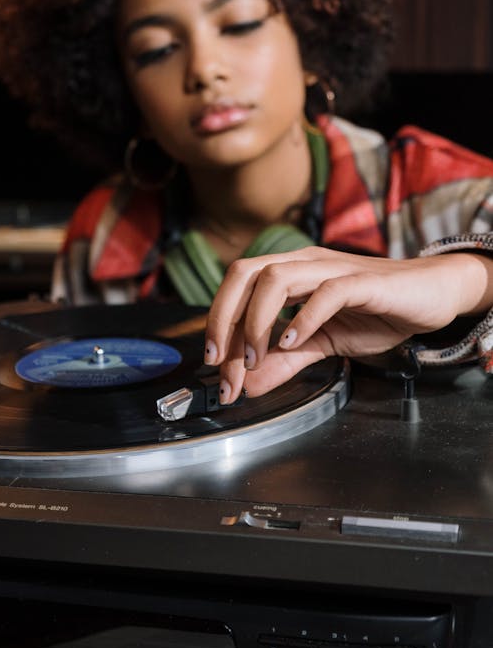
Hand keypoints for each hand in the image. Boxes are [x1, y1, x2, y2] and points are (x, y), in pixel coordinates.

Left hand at [204, 246, 490, 401]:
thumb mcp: (322, 344)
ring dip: (256, 321)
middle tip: (222, 362)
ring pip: (276, 278)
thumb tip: (248, 384)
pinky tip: (292, 342)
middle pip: (245, 273)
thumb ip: (285, 362)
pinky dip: (303, 318)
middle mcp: (305, 263)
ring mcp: (332, 269)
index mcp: (291, 273)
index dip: (218, 325)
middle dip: (223, 318)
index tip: (216, 369)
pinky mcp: (363, 282)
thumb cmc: (377, 312)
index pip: (238, 288)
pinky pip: (326, 292)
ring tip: (255, 358)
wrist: (431, 295)